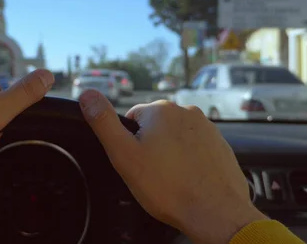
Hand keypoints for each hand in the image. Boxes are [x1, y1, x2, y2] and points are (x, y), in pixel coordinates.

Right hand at [78, 89, 266, 243]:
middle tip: (153, 173)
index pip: (133, 119)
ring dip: (171, 154)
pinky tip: (188, 179)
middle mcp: (186, 111)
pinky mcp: (219, 144)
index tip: (137, 162)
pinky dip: (190, 161)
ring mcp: (206, 127)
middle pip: (156, 127)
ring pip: (176, 138)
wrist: (215, 211)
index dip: (130, 143)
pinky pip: (195, 149)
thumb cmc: (168, 187)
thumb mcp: (124, 155)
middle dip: (151, 147)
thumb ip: (104, 122)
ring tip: (172, 179)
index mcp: (160, 109)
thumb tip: (87, 94)